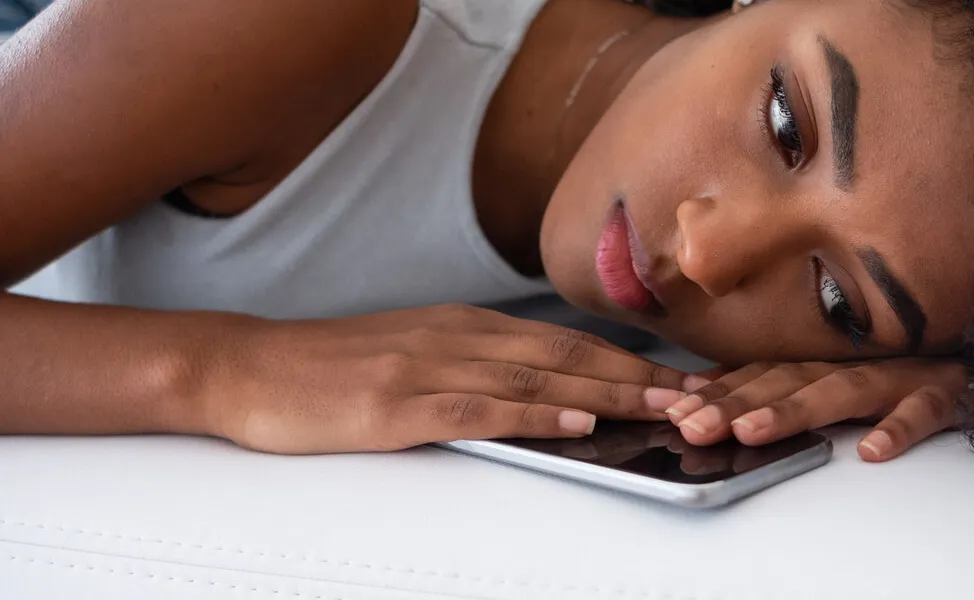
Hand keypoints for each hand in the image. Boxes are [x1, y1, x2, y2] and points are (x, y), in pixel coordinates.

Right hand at [198, 304, 705, 453]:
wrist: (248, 366)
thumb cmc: (331, 366)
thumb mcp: (412, 351)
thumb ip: (473, 363)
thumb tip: (539, 384)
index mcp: (465, 325)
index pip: (565, 341)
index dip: (627, 360)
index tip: (676, 379)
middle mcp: (457, 338)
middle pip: (567, 356)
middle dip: (639, 377)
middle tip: (697, 396)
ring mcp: (428, 369)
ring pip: (537, 380)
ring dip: (608, 396)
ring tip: (664, 410)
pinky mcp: (396, 406)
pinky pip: (479, 410)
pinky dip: (535, 416)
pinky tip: (575, 423)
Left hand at [661, 358, 970, 460]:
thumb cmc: (912, 372)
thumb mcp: (844, 378)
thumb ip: (786, 385)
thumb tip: (715, 392)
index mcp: (827, 360)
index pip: (762, 374)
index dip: (717, 392)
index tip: (673, 411)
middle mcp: (856, 361)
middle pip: (786, 381)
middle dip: (735, 403)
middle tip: (693, 426)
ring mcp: (901, 373)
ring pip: (842, 390)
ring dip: (795, 410)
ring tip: (754, 432)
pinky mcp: (950, 391)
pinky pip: (924, 409)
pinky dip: (900, 427)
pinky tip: (874, 451)